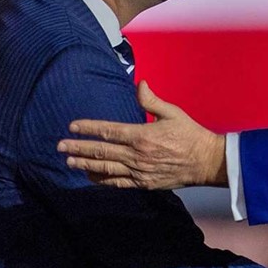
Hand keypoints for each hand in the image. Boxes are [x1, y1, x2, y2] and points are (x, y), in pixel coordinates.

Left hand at [59, 82, 227, 188]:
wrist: (206, 162)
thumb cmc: (190, 135)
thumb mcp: (173, 113)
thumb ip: (152, 101)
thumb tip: (140, 84)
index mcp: (142, 135)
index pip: (108, 131)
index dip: (88, 128)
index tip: (72, 126)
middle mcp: (137, 155)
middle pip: (101, 151)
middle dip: (79, 148)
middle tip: (60, 146)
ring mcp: (139, 171)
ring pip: (105, 169)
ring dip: (85, 165)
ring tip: (69, 162)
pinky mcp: (143, 183)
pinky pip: (118, 183)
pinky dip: (102, 180)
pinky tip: (90, 177)